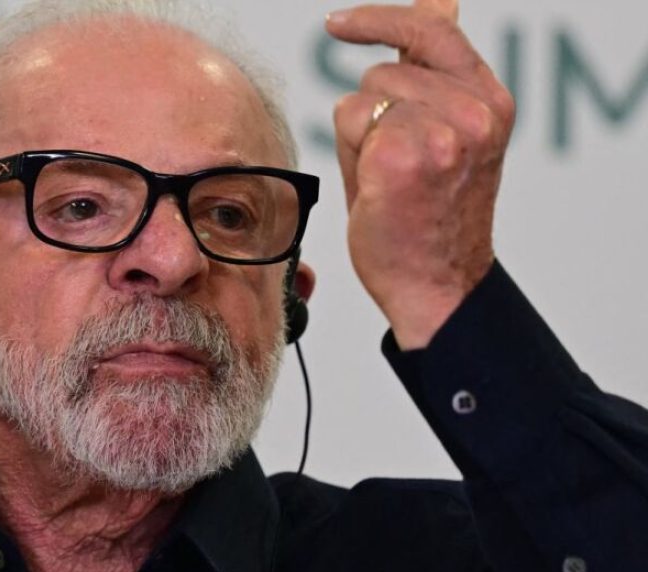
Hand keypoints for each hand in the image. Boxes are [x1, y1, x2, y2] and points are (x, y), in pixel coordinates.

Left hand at [326, 0, 514, 348]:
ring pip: (362, 98)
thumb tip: (439, 0)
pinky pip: (350, 122)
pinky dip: (351, 155)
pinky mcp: (407, 154)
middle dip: (372, 116)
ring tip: (390, 180)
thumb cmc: (432, 217)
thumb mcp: (447, 133)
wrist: (436, 286)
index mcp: (491, 102)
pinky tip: (380, 190)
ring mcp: (445, 132)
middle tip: (396, 168)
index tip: (338, 25)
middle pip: (382, 73)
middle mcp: (476, 112)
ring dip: (362, 138)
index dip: (381, 21)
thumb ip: (433, 71)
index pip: (432, 30)